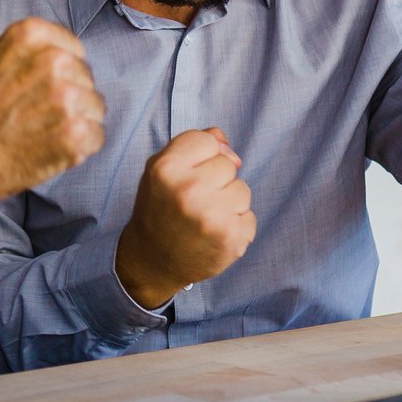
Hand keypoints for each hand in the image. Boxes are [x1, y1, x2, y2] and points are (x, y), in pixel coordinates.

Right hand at [0, 18, 103, 208]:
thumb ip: (27, 53)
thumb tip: (60, 57)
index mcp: (32, 34)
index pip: (73, 49)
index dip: (60, 73)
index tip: (43, 89)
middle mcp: (54, 60)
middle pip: (85, 77)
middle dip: (69, 96)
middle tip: (37, 116)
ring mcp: (68, 97)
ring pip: (94, 107)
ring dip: (76, 122)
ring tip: (41, 133)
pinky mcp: (76, 133)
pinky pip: (96, 136)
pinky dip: (78, 148)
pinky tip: (49, 149)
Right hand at [115, 129, 254, 309]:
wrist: (152, 261)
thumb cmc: (159, 209)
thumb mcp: (162, 169)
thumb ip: (193, 145)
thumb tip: (229, 148)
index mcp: (166, 168)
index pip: (208, 140)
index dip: (201, 157)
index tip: (187, 176)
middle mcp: (188, 191)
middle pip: (228, 164)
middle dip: (216, 180)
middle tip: (194, 201)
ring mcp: (211, 217)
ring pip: (243, 190)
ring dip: (229, 203)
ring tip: (204, 218)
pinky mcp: (230, 239)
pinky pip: (249, 217)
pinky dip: (236, 226)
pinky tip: (214, 235)